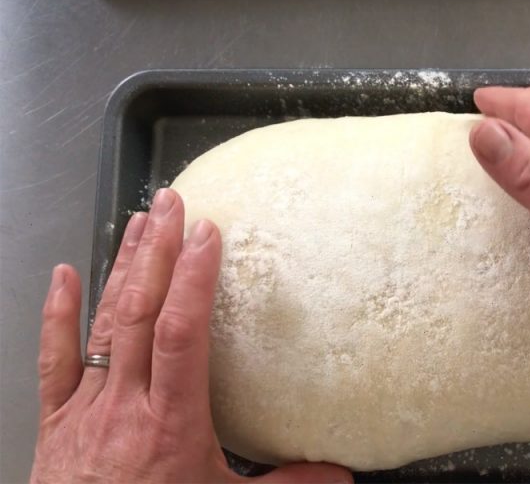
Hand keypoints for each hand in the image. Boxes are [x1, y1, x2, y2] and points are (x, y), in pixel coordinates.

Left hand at [32, 188, 351, 483]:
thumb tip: (343, 476)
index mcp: (171, 422)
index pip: (182, 334)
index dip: (193, 280)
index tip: (206, 236)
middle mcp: (126, 404)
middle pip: (140, 313)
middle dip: (157, 252)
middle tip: (170, 203)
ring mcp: (86, 407)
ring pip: (103, 324)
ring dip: (122, 268)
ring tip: (137, 221)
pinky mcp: (55, 419)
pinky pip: (55, 358)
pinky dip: (59, 314)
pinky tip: (64, 274)